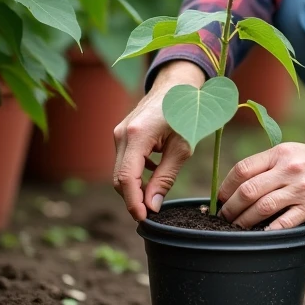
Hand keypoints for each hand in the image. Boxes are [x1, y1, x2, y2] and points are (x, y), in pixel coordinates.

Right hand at [112, 60, 205, 221]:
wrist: (177, 85)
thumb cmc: (185, 113)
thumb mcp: (182, 147)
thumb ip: (165, 177)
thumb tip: (153, 205)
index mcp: (137, 135)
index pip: (126, 178)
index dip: (133, 202)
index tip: (144, 219)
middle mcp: (121, 134)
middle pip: (119, 178)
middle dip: (133, 199)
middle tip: (152, 213)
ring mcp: (119, 133)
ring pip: (121, 171)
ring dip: (135, 187)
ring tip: (155, 198)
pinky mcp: (122, 134)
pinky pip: (123, 162)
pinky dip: (135, 175)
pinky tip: (153, 176)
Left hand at [217, 139, 304, 229]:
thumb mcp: (294, 152)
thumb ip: (270, 165)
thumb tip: (240, 186)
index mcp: (280, 153)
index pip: (242, 169)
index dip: (225, 187)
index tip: (219, 200)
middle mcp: (288, 168)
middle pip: (248, 190)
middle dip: (231, 208)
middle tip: (224, 219)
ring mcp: (301, 187)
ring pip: (262, 207)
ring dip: (244, 222)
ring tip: (237, 228)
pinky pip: (285, 222)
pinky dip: (269, 231)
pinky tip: (261, 236)